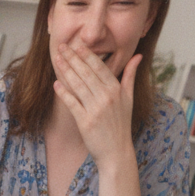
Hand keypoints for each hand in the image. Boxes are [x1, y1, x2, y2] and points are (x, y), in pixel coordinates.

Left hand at [52, 38, 139, 166]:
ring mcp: (96, 109)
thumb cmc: (121, 123)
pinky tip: (56, 83)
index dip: (87, 55)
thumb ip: (130, 75)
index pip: (100, 67)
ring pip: (78, 85)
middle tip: (61, 46)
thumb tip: (138, 55)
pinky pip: (72, 103)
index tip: (76, 43)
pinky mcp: (85, 121)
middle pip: (86, 73)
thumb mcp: (129, 98)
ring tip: (56, 59)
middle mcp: (107, 97)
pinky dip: (63, 93)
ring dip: (65, 71)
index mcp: (117, 90)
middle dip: (73, 58)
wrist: (117, 151)